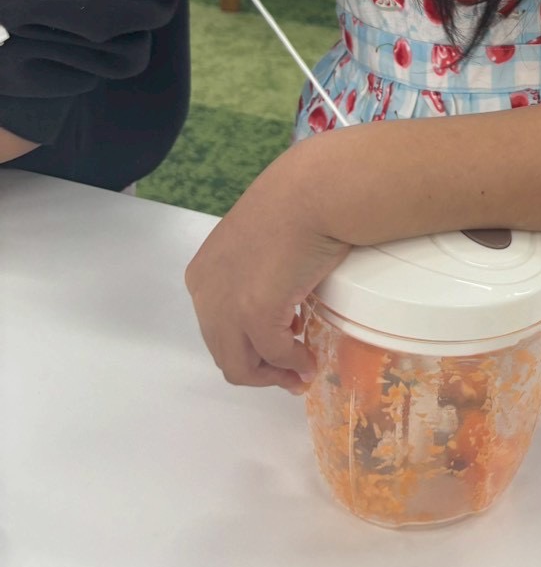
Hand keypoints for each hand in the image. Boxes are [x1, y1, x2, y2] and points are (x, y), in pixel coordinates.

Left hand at [185, 147, 350, 391]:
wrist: (313, 192)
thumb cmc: (295, 206)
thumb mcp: (258, 245)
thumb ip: (254, 276)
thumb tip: (278, 307)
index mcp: (202, 275)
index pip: (216, 328)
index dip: (246, 344)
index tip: (275, 349)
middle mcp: (205, 294)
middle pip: (225, 353)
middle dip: (259, 369)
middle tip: (291, 373)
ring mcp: (227, 306)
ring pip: (241, 366)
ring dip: (273, 374)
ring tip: (299, 372)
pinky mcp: (255, 315)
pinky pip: (275, 355)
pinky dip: (293, 364)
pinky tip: (308, 359)